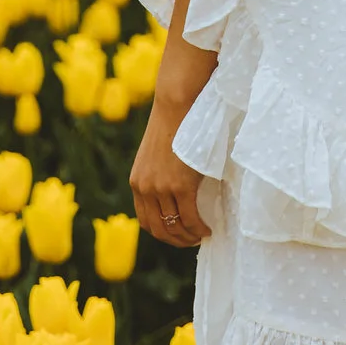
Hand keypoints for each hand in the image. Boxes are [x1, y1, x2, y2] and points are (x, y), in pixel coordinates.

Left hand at [130, 89, 211, 248]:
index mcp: (137, 182)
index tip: (178, 235)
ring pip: (176, 226)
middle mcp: (145, 189)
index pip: (146, 222)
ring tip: (202, 235)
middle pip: (160, 229)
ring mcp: (162, 189)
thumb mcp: (156, 153)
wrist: (177, 104)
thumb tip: (174, 190)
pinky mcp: (180, 186)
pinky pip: (191, 218)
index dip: (163, 233)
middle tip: (192, 240)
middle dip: (176, 240)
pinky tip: (208, 229)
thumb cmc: (172, 123)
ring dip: (190, 237)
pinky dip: (199, 228)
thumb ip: (159, 174)